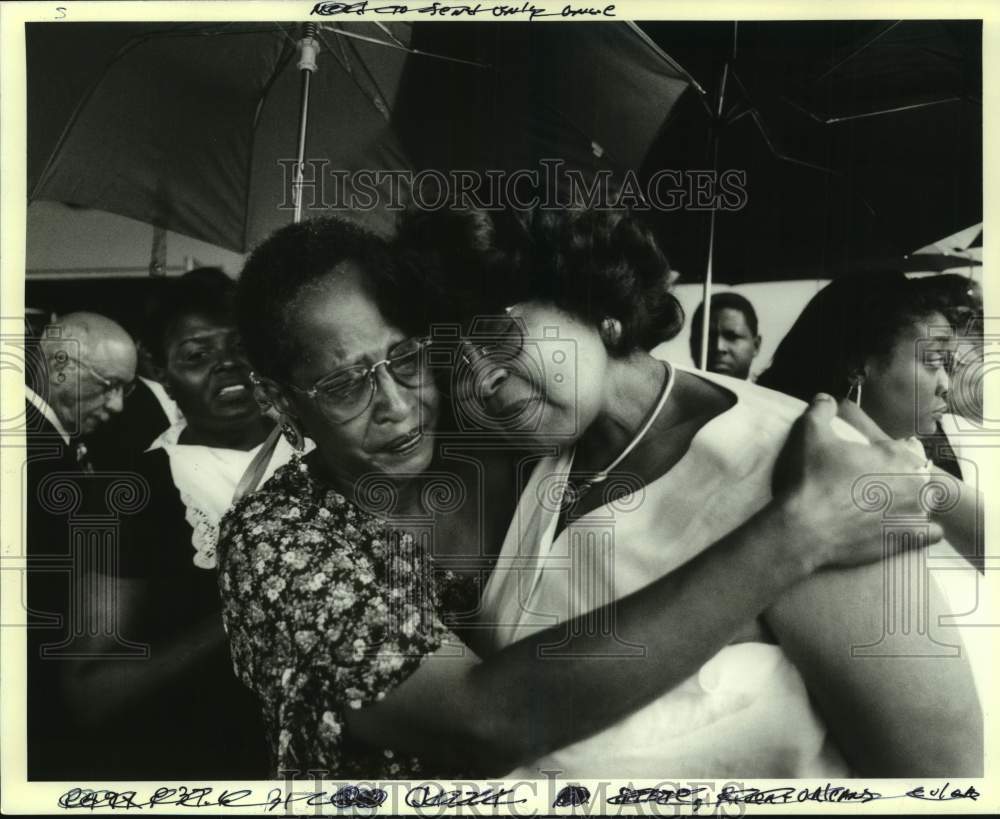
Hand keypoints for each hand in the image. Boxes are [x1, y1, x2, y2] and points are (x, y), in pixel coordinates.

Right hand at [772, 394, 941, 572]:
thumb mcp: (809, 434)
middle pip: (916, 476)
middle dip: (899, 479)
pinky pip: (931, 533)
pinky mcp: (908, 539)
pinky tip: (903, 527)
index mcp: (896, 456)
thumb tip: (825, 397)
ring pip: (925, 503)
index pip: (903, 450)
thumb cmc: (810, 480)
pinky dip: (922, 530)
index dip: (884, 455)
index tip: (865, 462)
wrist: (805, 529)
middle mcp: (913, 483)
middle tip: (871, 485)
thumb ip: (820, 410)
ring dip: (911, 503)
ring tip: (885, 507)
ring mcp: (914, 513)